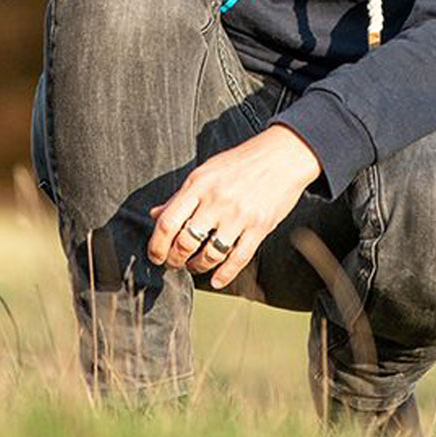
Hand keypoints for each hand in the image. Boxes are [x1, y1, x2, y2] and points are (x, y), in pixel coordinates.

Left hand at [146, 125, 320, 289]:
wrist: (280, 155)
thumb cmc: (239, 162)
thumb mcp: (204, 172)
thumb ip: (180, 196)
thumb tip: (155, 214)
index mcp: (198, 184)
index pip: (168, 221)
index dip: (156, 245)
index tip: (155, 255)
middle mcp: (216, 200)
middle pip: (186, 242)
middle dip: (175, 260)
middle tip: (173, 264)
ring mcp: (238, 215)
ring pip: (210, 254)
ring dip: (197, 267)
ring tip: (194, 267)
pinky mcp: (259, 227)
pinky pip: (238, 259)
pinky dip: (224, 275)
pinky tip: (216, 280)